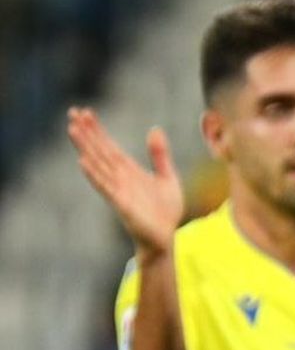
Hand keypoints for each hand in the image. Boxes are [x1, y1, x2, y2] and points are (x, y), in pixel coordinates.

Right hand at [69, 107, 183, 256]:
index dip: (98, 129)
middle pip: (100, 151)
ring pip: (99, 164)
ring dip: (86, 147)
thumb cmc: (164, 211)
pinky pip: (106, 187)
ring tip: (72, 129)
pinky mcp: (122, 204)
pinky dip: (95, 174)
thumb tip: (155, 129)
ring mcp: (118, 190)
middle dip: (86, 132)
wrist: (166, 237)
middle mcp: (120, 178)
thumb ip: (160, 156)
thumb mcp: (167, 178)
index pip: (109, 146)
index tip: (85, 111)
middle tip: (72, 112)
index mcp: (129, 171)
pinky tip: (83, 161)